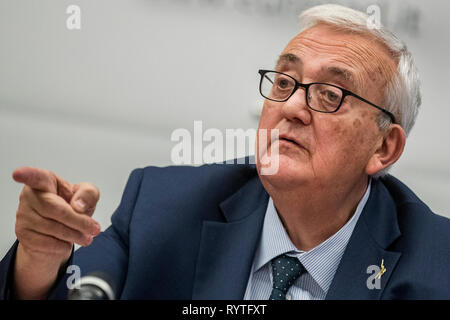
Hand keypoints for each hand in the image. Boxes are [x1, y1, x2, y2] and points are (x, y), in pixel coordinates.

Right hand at [12, 167, 100, 298]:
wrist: (61, 230)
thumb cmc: (72, 206)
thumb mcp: (88, 196)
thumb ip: (88, 194)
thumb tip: (78, 205)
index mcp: (45, 181)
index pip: (35, 177)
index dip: (27, 175)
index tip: (18, 174)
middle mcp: (30, 196)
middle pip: (55, 209)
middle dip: (79, 221)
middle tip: (94, 228)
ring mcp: (23, 215)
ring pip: (53, 228)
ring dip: (75, 235)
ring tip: (86, 237)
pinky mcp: (23, 234)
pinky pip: (47, 243)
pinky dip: (63, 245)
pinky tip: (67, 241)